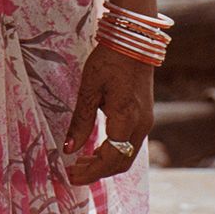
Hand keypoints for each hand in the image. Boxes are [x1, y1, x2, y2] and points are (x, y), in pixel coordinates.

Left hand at [63, 43, 153, 185]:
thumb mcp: (89, 87)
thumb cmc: (109, 59)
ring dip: (105, 162)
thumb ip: (81, 120)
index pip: (110, 159)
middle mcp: (140, 126)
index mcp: (126, 120)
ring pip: (127, 154)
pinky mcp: (145, 116)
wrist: (134, 40)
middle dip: (97, 171)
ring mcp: (146, 122)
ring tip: (81, 161)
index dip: (91, 172)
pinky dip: (113, 151)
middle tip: (73, 172)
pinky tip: (97, 147)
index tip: (71, 175)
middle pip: (120, 162)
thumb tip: (69, 148)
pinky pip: (130, 143)